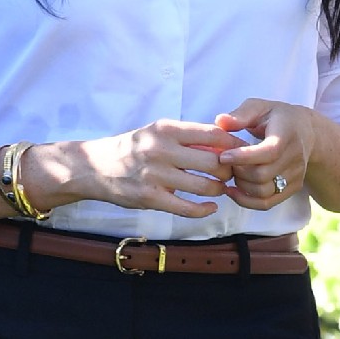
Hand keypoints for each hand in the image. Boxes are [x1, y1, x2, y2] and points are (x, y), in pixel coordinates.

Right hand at [74, 119, 246, 217]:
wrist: (96, 167)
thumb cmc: (135, 147)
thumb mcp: (159, 132)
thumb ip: (188, 137)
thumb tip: (224, 143)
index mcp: (167, 129)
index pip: (213, 133)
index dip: (233, 144)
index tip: (242, 151)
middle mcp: (162, 149)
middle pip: (213, 162)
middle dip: (229, 170)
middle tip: (232, 173)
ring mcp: (156, 175)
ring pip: (204, 186)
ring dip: (218, 190)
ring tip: (220, 189)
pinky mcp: (150, 198)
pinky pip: (187, 208)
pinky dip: (204, 210)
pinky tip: (210, 207)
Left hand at [215, 98, 314, 209]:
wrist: (306, 131)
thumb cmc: (277, 117)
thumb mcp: (260, 107)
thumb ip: (241, 114)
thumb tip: (220, 121)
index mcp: (287, 133)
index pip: (269, 152)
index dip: (244, 157)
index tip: (223, 156)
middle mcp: (296, 157)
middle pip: (263, 175)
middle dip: (238, 172)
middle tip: (225, 163)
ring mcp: (296, 175)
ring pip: (263, 192)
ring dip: (241, 186)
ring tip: (232, 173)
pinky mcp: (293, 188)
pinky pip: (267, 203)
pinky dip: (247, 201)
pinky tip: (233, 190)